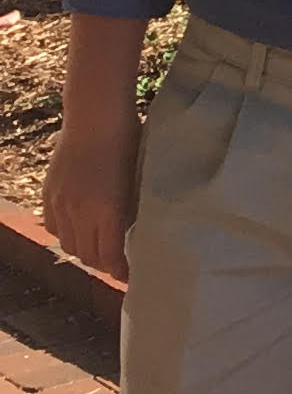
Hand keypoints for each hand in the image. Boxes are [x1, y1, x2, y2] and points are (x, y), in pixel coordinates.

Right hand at [41, 112, 134, 283]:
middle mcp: (81, 212)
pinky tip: (77, 228)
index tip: (129, 276)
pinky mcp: (49, 193)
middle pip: (87, 255)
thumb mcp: (139, 179)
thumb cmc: (129, 142)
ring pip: (68, 244)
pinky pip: (53, 226)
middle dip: (103, 264)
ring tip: (97, 247)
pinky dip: (65, 233)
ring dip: (83, 250)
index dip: (119, 271)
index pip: (109, 256)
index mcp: (108, 211)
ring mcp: (61, 203)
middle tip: (116, 263)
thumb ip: (133, 209)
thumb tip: (135, 231)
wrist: (95, 116)